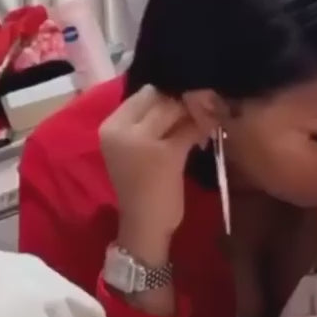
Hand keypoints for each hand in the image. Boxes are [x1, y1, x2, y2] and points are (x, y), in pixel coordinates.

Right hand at [99, 85, 202, 253]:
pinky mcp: (166, 154)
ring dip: (193, 113)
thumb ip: (148, 120)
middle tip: (201, 106)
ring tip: (204, 120)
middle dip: (182, 100)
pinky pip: (189, 130)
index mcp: (110, 125)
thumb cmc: (139, 185)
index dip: (166, 93)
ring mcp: (142, 141)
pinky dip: (201, 130)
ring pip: (175, 109)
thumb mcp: (133, 147)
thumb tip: (181, 92)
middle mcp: (121, 129)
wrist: (142, 224)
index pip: (142, 92)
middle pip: (159, 97)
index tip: (182, 101)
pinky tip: (205, 136)